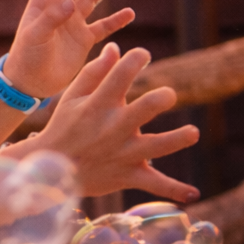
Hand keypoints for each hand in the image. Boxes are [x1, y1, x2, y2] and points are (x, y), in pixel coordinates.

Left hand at [2, 0, 134, 98]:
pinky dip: (116, 20)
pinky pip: (103, 26)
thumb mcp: (35, 36)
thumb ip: (52, 18)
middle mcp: (59, 10)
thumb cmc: (27, 56)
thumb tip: (71, 2)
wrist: (31, 82)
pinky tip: (129, 13)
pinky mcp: (83, 40)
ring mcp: (72, 24)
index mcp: (42, 4)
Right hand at [23, 44, 200, 201]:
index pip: (121, 74)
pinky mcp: (128, 175)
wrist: (51, 168)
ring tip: (193, 133)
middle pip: (146, 108)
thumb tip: (117, 48)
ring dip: (178, 139)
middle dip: (162, 97)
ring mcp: (122, 153)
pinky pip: (154, 184)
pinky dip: (174, 190)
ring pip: (157, 146)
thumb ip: (95, 71)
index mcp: (98, 105)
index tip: (143, 55)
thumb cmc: (64, 126)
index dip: (137, 58)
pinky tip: (193, 195)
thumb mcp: (71, 97)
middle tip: (167, 96)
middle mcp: (113, 128)